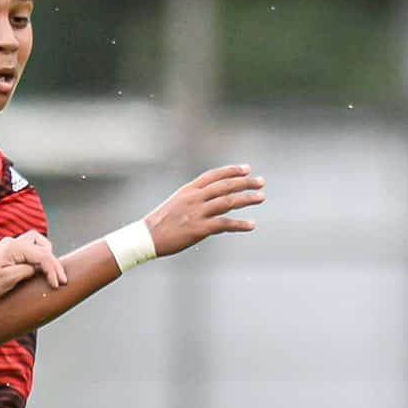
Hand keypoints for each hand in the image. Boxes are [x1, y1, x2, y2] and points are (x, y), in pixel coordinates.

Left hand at [0, 231, 63, 302]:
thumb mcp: (9, 280)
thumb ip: (28, 270)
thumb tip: (39, 268)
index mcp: (14, 247)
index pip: (43, 255)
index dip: (53, 270)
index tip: (58, 284)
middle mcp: (12, 242)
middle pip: (42, 244)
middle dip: (53, 262)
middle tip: (60, 280)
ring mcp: (8, 246)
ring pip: (36, 242)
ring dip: (46, 255)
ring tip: (51, 272)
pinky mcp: (6, 253)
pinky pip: (27, 249)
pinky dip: (37, 257)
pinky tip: (39, 270)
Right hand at [144, 164, 264, 256]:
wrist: (146, 238)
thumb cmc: (160, 223)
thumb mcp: (176, 204)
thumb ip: (195, 199)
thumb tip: (214, 200)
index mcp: (188, 190)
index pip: (214, 175)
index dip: (232, 171)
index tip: (247, 169)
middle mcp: (194, 198)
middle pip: (225, 185)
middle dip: (246, 183)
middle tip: (261, 182)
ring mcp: (197, 213)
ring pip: (228, 201)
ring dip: (247, 198)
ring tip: (261, 197)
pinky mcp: (199, 229)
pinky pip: (224, 224)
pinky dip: (240, 224)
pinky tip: (251, 225)